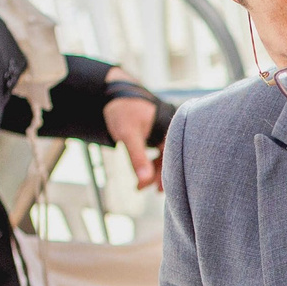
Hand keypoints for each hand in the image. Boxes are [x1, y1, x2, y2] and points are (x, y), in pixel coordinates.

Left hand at [101, 70, 162, 188]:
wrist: (112, 93)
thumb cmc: (122, 110)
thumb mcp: (128, 135)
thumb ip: (137, 158)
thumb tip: (144, 181)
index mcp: (169, 129)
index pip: (174, 157)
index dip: (167, 175)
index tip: (159, 190)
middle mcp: (170, 130)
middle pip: (171, 159)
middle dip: (161, 176)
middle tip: (153, 192)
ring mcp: (163, 132)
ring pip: (164, 157)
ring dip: (153, 172)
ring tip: (141, 186)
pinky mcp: (155, 134)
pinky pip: (157, 152)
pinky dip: (150, 164)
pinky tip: (141, 175)